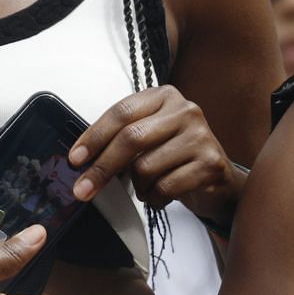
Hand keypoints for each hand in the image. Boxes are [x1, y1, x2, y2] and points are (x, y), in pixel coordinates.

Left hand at [69, 86, 242, 223]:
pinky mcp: (210, 163)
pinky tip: (160, 195)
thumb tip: (82, 158)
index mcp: (164, 96)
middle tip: (83, 189)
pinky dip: (154, 198)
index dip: (94, 136)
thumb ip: (122, 137)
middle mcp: (185, 110)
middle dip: (102, 167)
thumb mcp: (150, 136)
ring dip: (137, 186)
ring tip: (145, 187)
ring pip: (146, 166)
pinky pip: (165, 187)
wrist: (217, 180)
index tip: (75, 159)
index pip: (122, 112)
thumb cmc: (175, 156)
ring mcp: (200, 136)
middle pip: (131, 138)